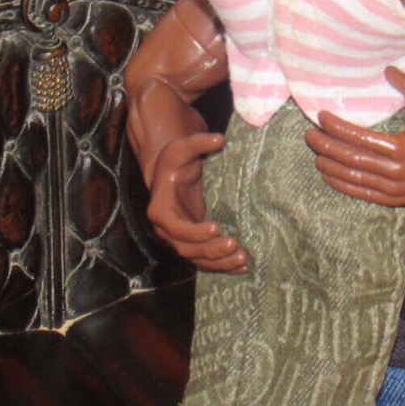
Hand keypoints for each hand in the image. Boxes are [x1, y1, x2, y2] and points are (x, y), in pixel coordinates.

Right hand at [146, 131, 249, 271]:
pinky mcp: (196, 242)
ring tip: (244, 258)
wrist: (171, 174)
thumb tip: (219, 139)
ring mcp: (182, 239)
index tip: (216, 228)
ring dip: (221, 262)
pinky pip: (208, 259)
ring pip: (199, 259)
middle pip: (188, 249)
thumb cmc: (175, 161)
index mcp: (161, 211)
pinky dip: (225, 265)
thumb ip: (198, 142)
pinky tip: (244, 266)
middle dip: (212, 251)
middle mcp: (168, 231)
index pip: (176, 228)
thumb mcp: (182, 148)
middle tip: (236, 245)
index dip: (194, 232)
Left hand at [306, 67, 404, 205]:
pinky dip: (343, 185)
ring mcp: (393, 188)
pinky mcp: (395, 199)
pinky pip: (362, 194)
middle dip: (326, 146)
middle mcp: (393, 170)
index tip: (321, 117)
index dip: (336, 127)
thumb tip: (388, 69)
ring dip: (330, 166)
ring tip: (315, 154)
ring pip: (353, 178)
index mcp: (399, 147)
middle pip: (350, 158)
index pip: (357, 138)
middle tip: (309, 135)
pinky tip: (329, 177)